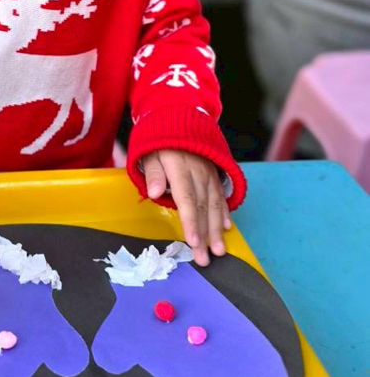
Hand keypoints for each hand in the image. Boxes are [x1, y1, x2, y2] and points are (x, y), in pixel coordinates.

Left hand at [141, 149, 231, 266]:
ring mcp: (209, 173)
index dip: (191, 222)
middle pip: (203, 207)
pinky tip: (227, 227)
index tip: (194, 242)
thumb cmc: (159, 140)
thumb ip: (153, 173)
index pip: (187, 199)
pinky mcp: (214, 173)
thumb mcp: (149, 152)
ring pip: (215, 204)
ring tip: (220, 250)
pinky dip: (225, 212)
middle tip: (206, 258)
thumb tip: (153, 192)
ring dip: (218, 229)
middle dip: (206, 235)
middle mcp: (198, 172)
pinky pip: (221, 194)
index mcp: (179, 168)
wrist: (179, 118)